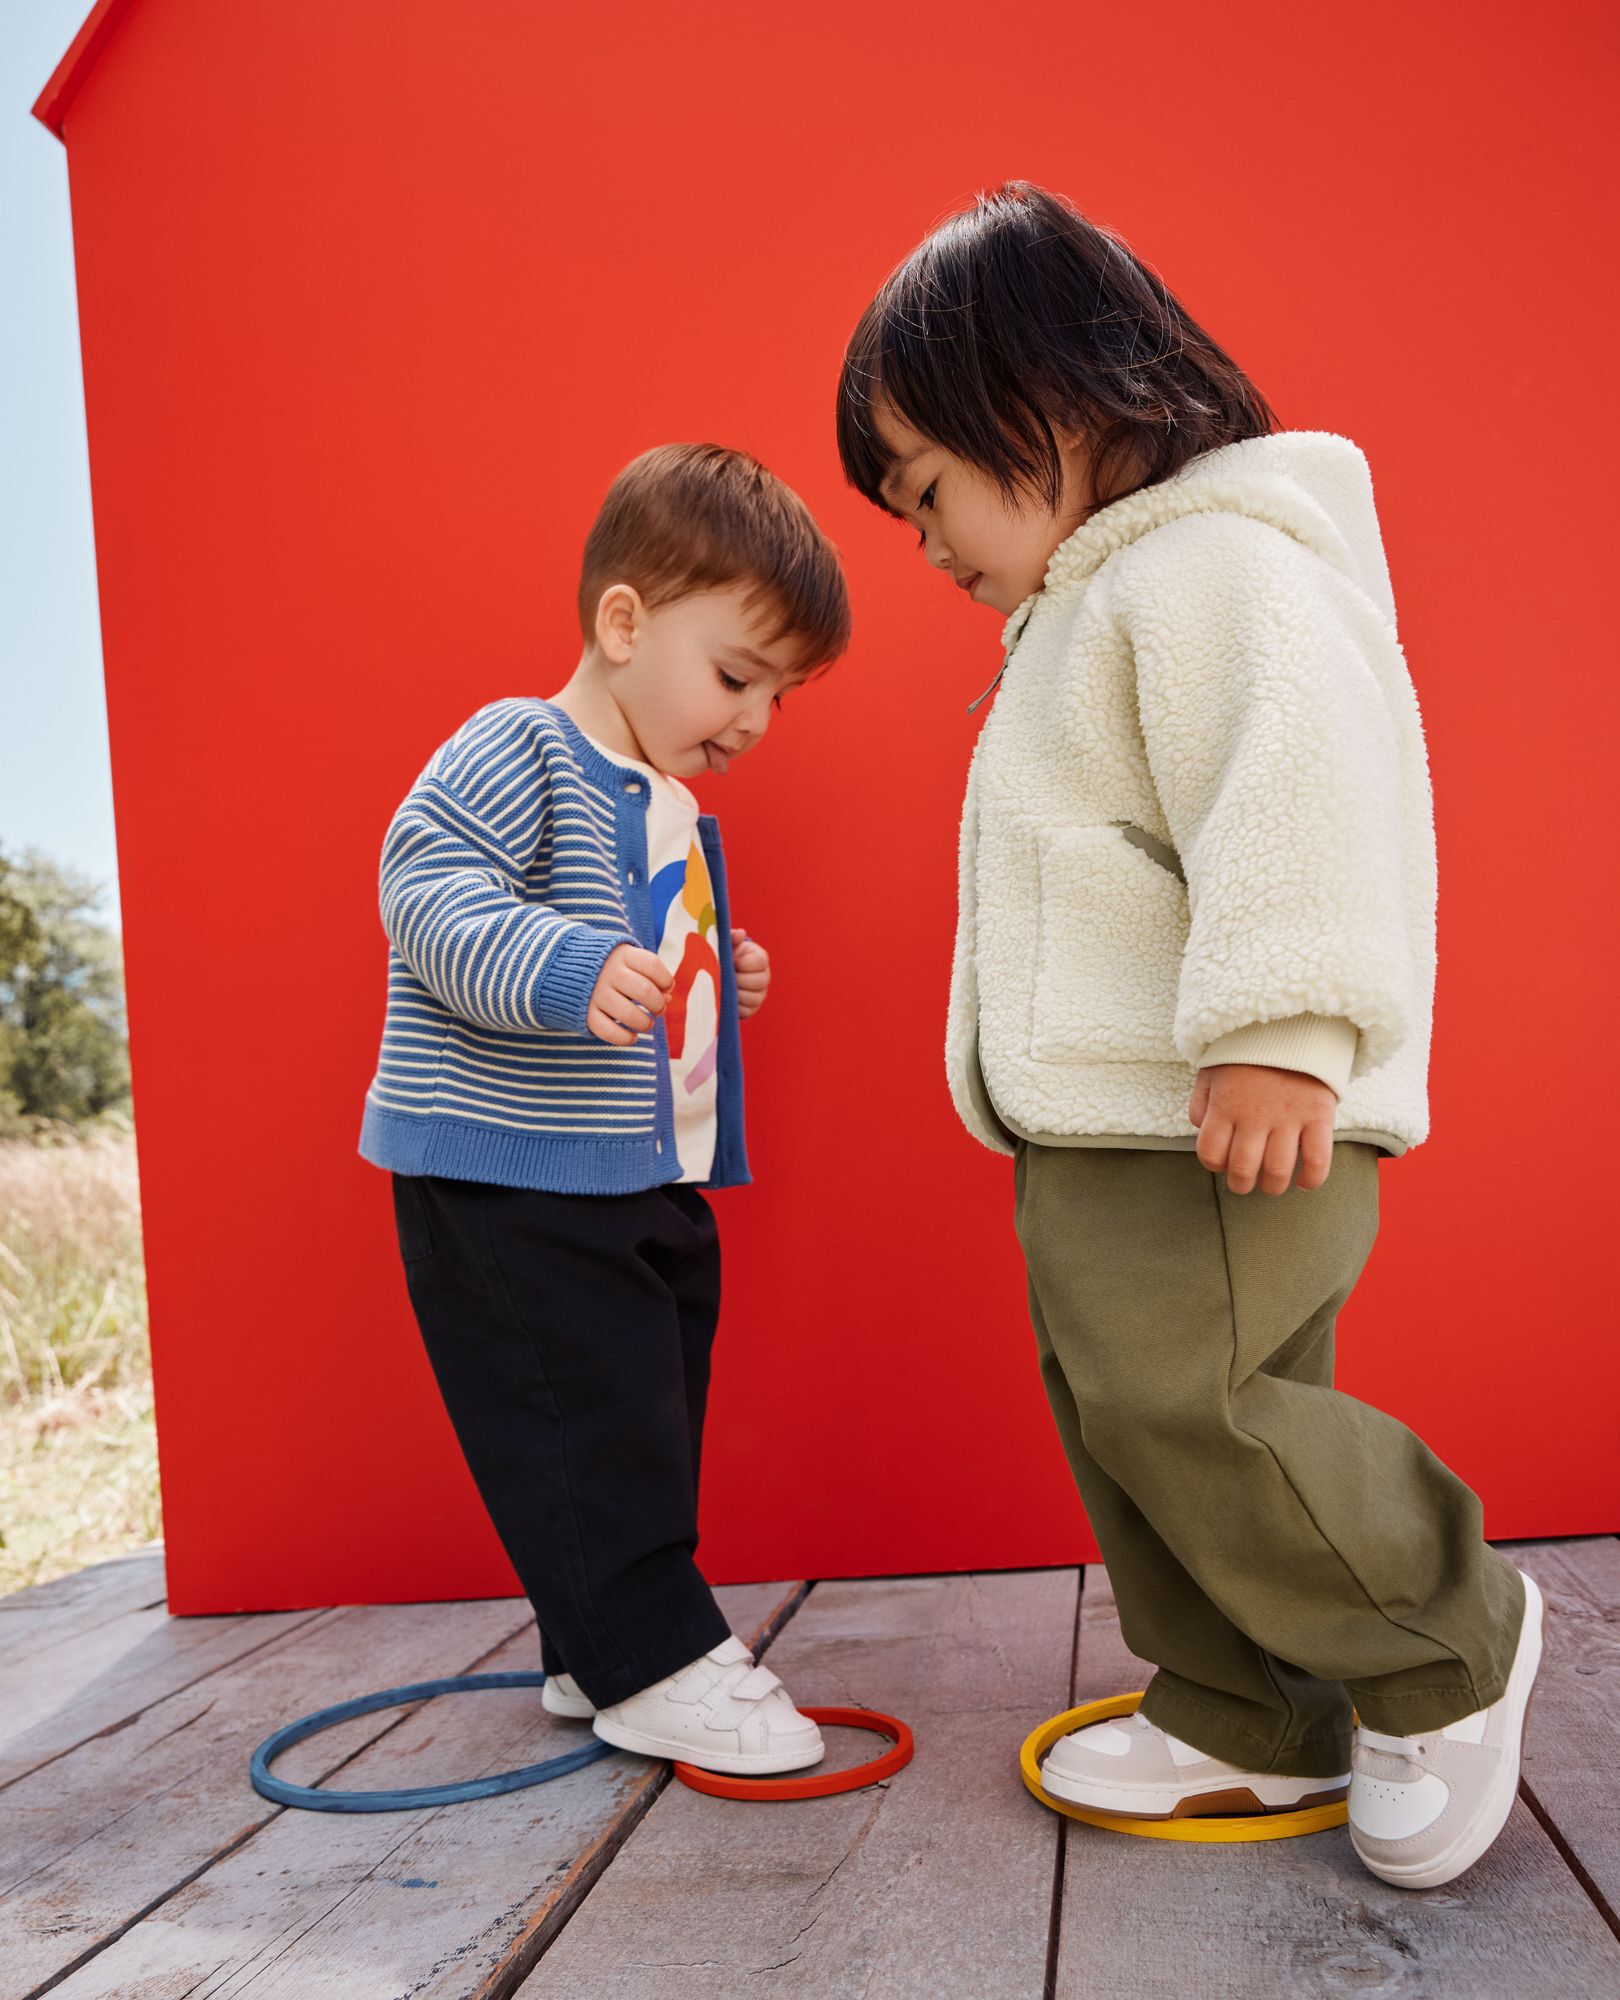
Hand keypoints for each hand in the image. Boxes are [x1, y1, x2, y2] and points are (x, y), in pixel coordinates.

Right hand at [587, 944, 672, 1045]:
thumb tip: (668, 998)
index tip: (667, 987)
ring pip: (629, 1014)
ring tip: (647, 1024)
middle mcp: (608, 972)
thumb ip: (649, 974)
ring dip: (645, 1023)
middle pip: (645, 991)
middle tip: (659, 1009)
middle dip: (658, 1005)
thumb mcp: (627, 959)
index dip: (666, 980)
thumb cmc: (608, 964)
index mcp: (621, 954)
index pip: (652, 966)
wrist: (564, 965)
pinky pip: (608, 1032)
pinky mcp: (585, 1013)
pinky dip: (625, 1039)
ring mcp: (595, 993)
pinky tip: (633, 1038)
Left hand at [731, 928, 770, 1018]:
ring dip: (735, 994)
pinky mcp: (751, 1009)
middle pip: (759, 982)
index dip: (743, 963)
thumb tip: (740, 934)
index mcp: (760, 958)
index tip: (731, 962)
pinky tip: (724, 998)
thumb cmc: (725, 955)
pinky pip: (746, 1012)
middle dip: (738, 980)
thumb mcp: (728, 944)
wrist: (720, 972)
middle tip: (724, 977)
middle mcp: (764, 977)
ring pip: (753, 999)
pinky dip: (734, 1007)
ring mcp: (759, 995)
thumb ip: (732, 937)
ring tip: (722, 988)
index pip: (760, 962)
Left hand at [1188, 1063, 1335, 1194]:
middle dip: (1242, 1184)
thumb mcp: (1211, 1071)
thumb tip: (1201, 1130)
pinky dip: (1312, 1179)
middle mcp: (1254, 1116)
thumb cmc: (1246, 1053)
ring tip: (1272, 1182)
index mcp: (1224, 1106)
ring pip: (1278, 1171)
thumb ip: (1200, 1103)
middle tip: (1246, 1181)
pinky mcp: (1318, 1115)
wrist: (1290, 1024)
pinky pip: (1317, 1159)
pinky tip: (1304, 1181)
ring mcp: (1287, 1117)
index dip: (1215, 1164)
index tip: (1223, 1160)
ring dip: (1272, 1186)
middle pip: (1243, 1170)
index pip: (1210, 1154)